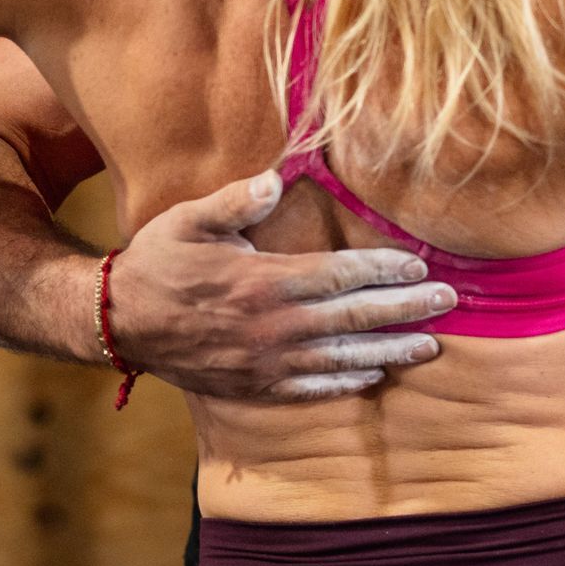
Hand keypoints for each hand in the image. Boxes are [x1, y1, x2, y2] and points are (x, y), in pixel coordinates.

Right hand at [106, 172, 455, 400]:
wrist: (117, 322)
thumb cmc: (157, 261)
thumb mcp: (190, 219)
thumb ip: (237, 200)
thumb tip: (278, 176)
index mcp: (263, 280)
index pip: (340, 274)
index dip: (383, 270)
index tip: (419, 265)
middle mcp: (273, 325)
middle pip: (354, 318)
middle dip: (405, 308)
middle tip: (447, 302)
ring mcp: (266, 361)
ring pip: (343, 359)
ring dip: (389, 351)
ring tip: (429, 346)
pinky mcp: (255, 387)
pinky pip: (311, 389)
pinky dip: (346, 385)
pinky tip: (373, 377)